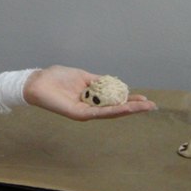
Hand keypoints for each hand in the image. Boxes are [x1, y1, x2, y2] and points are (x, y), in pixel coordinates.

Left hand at [22, 65, 155, 120]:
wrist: (38, 82)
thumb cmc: (57, 78)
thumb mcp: (83, 77)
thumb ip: (97, 82)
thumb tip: (114, 82)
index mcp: (91, 99)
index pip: (114, 101)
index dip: (129, 100)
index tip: (144, 99)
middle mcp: (90, 108)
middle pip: (116, 109)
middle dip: (134, 107)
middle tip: (152, 106)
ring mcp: (85, 112)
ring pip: (111, 112)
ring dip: (129, 109)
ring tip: (145, 107)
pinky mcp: (79, 114)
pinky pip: (99, 112)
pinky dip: (113, 110)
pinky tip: (126, 108)